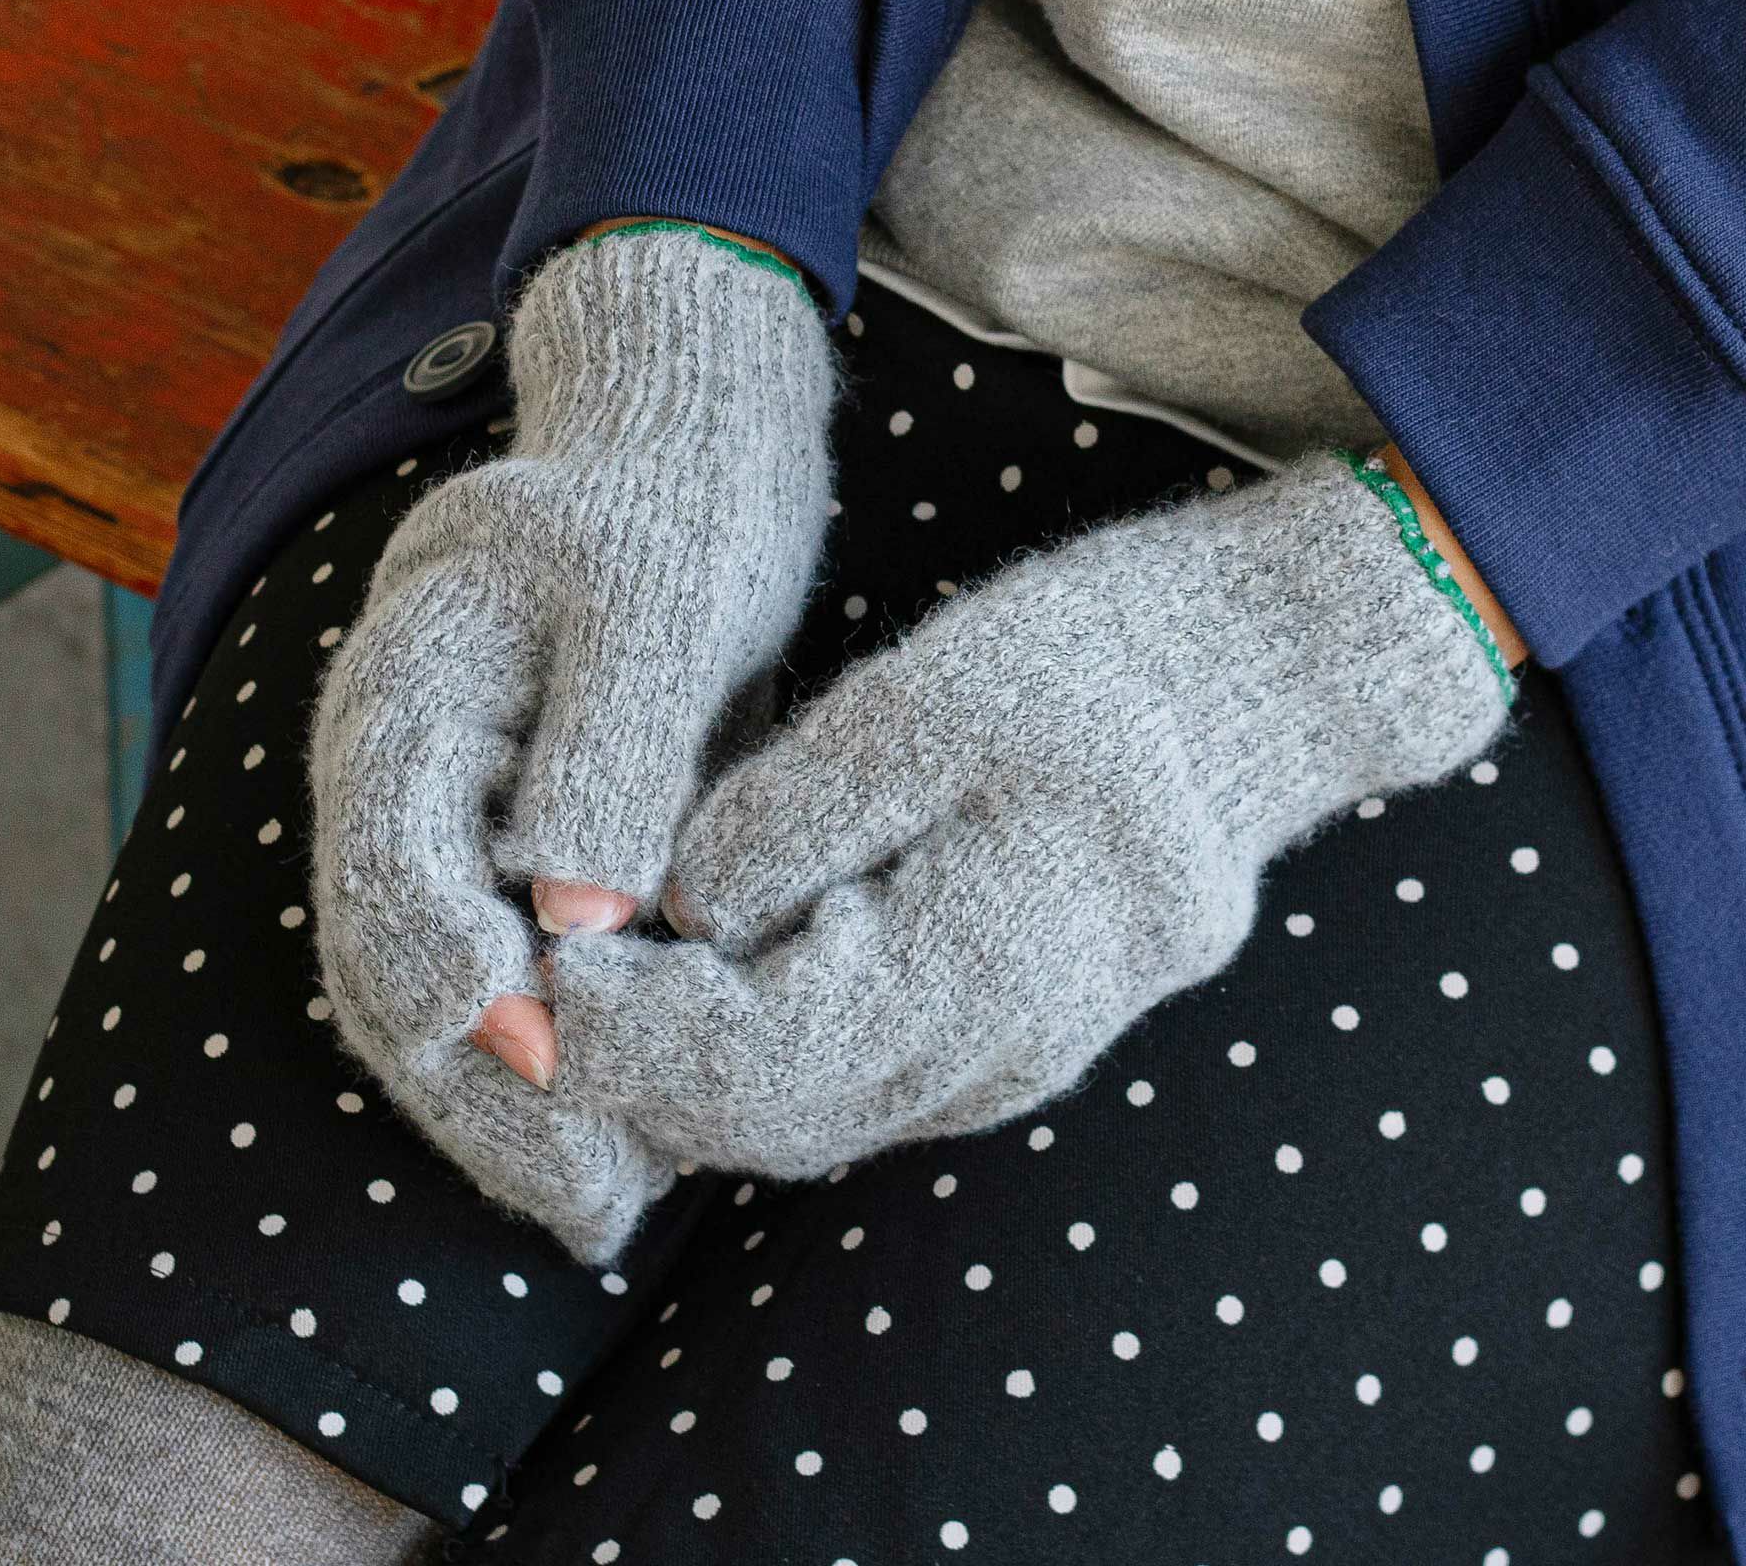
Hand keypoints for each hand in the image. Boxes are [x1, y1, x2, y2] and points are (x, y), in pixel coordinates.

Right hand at [306, 226, 836, 1261]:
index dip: (457, 988)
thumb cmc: (671, 507)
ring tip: (611, 1200)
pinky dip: (557, 1046)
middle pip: (398, 960)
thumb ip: (607, 756)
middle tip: (597, 1202)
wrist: (680, 450)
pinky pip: (506, 961)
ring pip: (445, 983)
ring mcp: (447, 807)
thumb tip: (568, 926)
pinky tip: (626, 1118)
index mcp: (403, 696)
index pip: (387, 874)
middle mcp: (401, 770)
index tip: (550, 1077)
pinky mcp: (510, 833)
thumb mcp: (654, 605)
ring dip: (516, 1099)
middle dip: (487, 1091)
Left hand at [536, 452, 1513, 1180]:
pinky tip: (708, 980)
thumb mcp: (924, 706)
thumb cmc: (1094, 667)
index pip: (756, 1062)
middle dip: (644, 1072)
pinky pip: (861, 1080)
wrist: (1250, 689)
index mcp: (979, 972)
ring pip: (814, 1116)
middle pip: (775, 1120)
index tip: (537, 973)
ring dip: (696, 1074)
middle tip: (541, 991)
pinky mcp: (1012, 1033)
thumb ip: (788, 823)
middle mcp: (999, 1054)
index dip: (629, 1036)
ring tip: (600, 987)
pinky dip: (765, 1054)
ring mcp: (1015, 1058)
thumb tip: (676, 914)